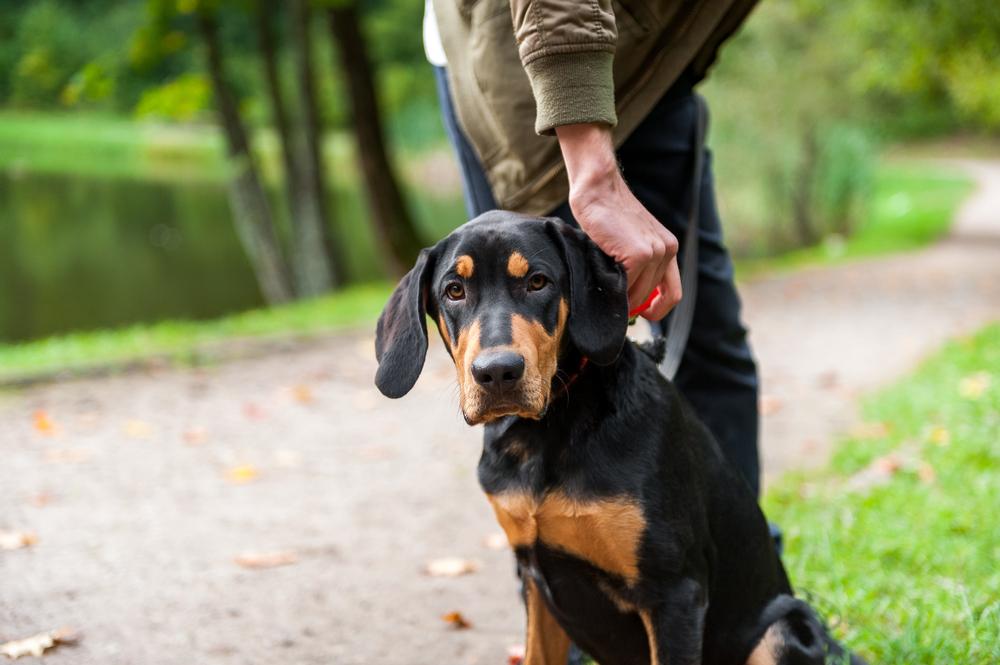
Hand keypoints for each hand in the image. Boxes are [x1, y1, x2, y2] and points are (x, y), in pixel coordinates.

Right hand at [555, 123, 680, 319]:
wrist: (598, 189)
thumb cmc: (607, 215)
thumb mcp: (631, 241)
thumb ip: (636, 267)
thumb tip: (628, 299)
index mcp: (668, 248)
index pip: (673, 293)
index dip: (658, 310)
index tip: (642, 316)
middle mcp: (667, 250)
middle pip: (651, 296)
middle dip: (632, 303)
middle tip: (612, 300)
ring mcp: (655, 252)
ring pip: (638, 294)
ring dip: (621, 296)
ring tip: (604, 284)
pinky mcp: (639, 253)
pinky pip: (626, 285)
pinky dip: (614, 288)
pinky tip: (602, 276)